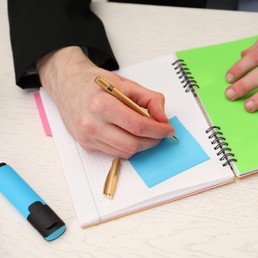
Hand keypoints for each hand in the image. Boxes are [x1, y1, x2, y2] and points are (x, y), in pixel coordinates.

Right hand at [37, 46, 174, 157]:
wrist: (67, 84)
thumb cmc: (95, 83)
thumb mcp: (126, 83)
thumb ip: (150, 99)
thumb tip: (163, 118)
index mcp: (101, 104)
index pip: (138, 125)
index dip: (158, 130)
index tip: (168, 129)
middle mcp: (92, 124)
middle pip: (133, 144)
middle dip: (153, 141)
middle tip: (161, 133)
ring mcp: (88, 137)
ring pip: (125, 152)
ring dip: (142, 145)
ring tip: (147, 133)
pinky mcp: (86, 144)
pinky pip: (115, 153)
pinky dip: (128, 146)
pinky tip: (131, 134)